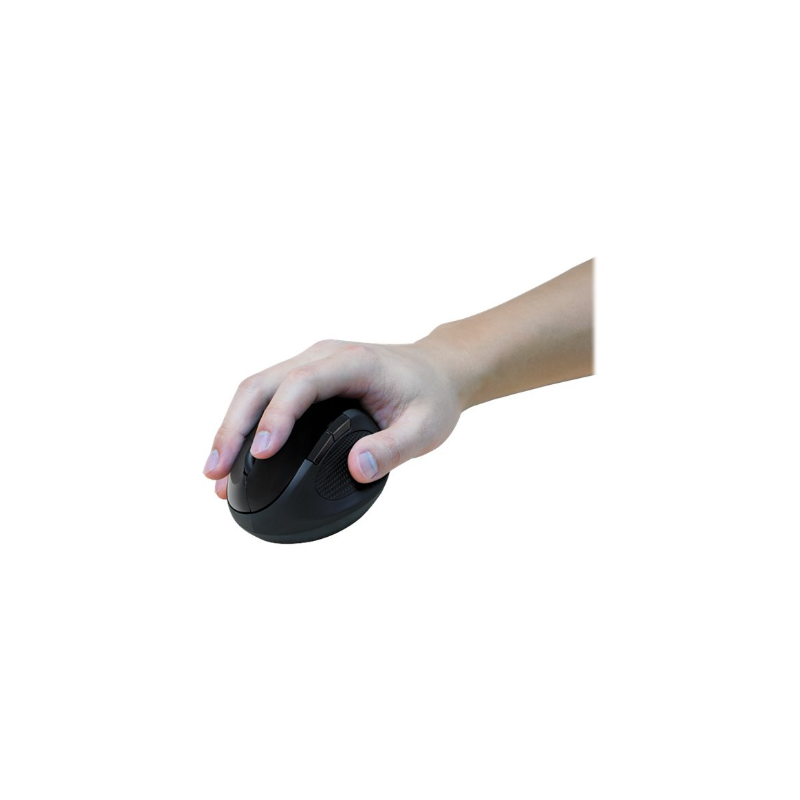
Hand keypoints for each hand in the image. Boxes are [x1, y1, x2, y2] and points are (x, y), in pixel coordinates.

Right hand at [203, 337, 471, 498]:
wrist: (437, 371)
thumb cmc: (432, 397)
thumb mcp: (427, 428)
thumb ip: (395, 448)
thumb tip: (358, 470)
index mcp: (352, 362)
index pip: (301, 383)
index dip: (276, 416)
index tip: (261, 454)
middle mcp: (323, 356)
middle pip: (261, 383)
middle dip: (233, 427)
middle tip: (214, 473)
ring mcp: (311, 364)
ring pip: (255, 389)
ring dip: (232, 428)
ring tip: (215, 474)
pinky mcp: (306, 379)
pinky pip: (267, 397)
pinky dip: (247, 425)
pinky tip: (238, 459)